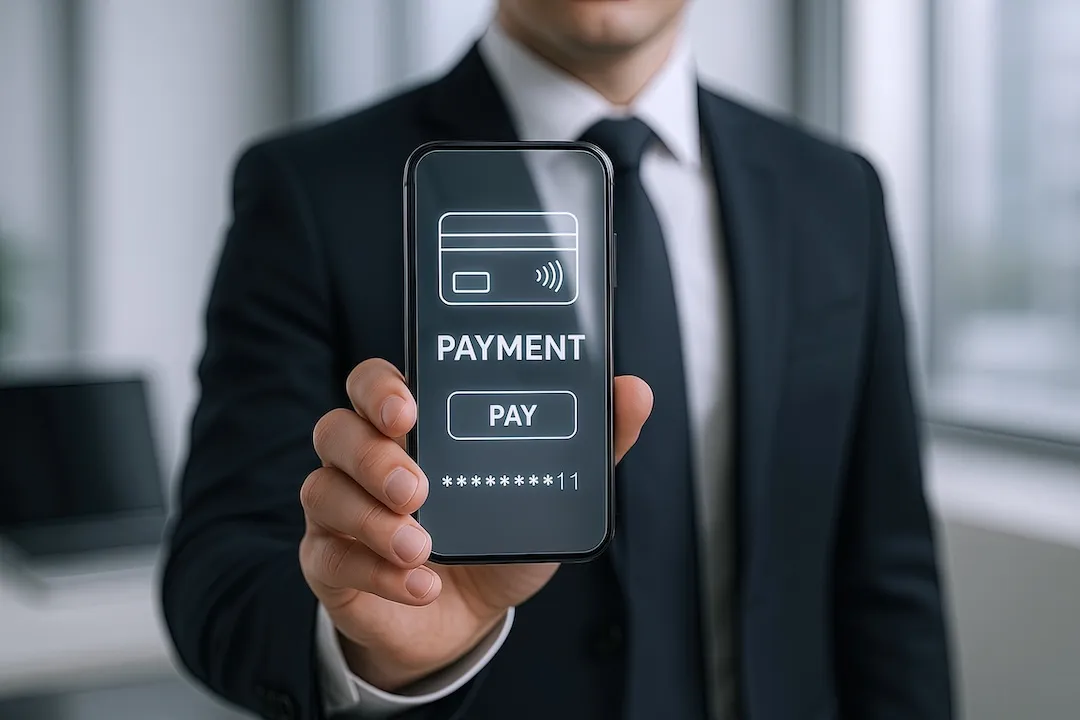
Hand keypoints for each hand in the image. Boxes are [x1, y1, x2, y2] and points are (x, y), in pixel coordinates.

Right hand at [299, 359, 651, 691]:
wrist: (465, 617)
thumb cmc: (496, 538)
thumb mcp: (547, 491)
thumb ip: (589, 443)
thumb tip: (634, 391)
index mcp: (410, 427)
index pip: (374, 383)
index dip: (381, 387)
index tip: (410, 407)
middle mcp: (365, 459)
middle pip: (336, 430)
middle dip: (373, 454)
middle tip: (417, 485)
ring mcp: (340, 510)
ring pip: (323, 492)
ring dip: (373, 520)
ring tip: (423, 543)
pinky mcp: (330, 563)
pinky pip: (331, 558)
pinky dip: (378, 573)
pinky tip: (422, 584)